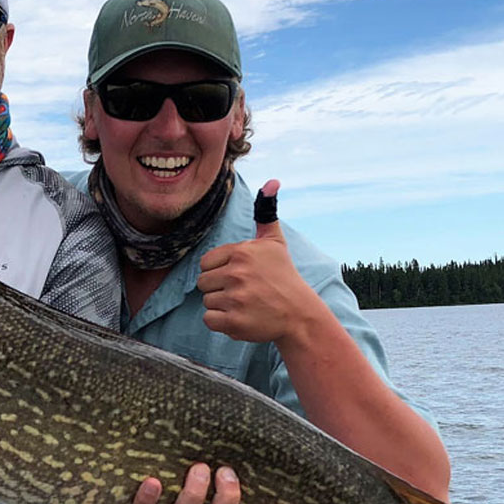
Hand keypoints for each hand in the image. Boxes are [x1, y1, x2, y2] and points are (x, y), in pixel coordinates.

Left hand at [196, 179, 313, 342]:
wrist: (299, 313)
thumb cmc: (283, 277)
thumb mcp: (275, 242)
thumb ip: (266, 213)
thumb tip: (272, 181)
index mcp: (241, 253)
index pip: (205, 263)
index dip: (219, 271)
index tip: (239, 276)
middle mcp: (236, 274)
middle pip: (203, 283)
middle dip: (219, 288)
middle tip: (243, 292)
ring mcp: (235, 298)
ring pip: (207, 301)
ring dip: (222, 306)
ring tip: (244, 304)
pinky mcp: (234, 322)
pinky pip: (209, 320)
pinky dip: (221, 322)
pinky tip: (240, 317)